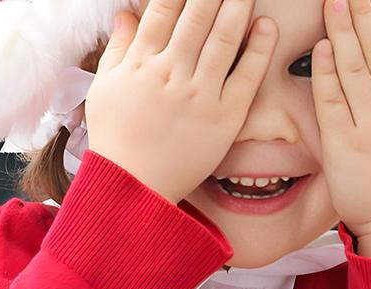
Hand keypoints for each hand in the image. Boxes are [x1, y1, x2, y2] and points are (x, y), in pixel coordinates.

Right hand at [85, 0, 277, 204]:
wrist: (133, 189)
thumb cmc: (117, 141)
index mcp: (142, 62)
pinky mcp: (224, 119)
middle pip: (198, 15)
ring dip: (239, 5)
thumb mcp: (105, 90)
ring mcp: (199, 96)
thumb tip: (127, 14)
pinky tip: (266, 27)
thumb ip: (119, 49)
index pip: (164, 7)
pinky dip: (258, 51)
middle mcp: (171, 73)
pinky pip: (245, 79)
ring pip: (223, 38)